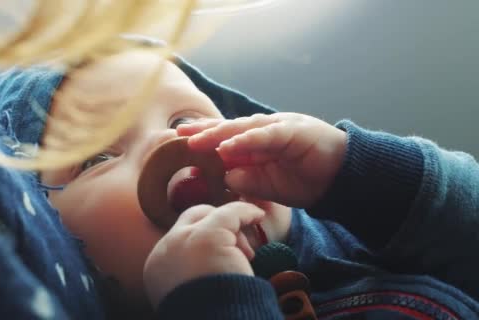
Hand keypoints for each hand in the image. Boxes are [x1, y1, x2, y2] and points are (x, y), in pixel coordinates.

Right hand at [143, 202, 264, 308]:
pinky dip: (246, 213)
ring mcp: (185, 239)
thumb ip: (193, 276)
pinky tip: (257, 216)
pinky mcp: (209, 235)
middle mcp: (165, 249)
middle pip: (192, 218)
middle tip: (238, 247)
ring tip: (247, 257)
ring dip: (232, 230)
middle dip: (216, 224)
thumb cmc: (209, 315)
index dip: (204, 240)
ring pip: (212, 216)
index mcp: (157, 267)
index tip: (226, 254)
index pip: (179, 239)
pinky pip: (231, 213)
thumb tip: (211, 267)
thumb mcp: (192, 295)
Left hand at [177, 113, 346, 207]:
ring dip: (218, 134)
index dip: (203, 140)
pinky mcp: (292, 131)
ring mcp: (278, 128)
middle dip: (203, 133)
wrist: (340, 178)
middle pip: (228, 130)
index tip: (179, 144)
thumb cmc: (304, 179)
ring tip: (196, 141)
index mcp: (257, 143)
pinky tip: (228, 147)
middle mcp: (264, 131)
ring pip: (242, 129)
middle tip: (178, 136)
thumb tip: (225, 177)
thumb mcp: (269, 185)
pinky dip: (246, 140)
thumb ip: (248, 181)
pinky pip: (265, 135)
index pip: (225, 139)